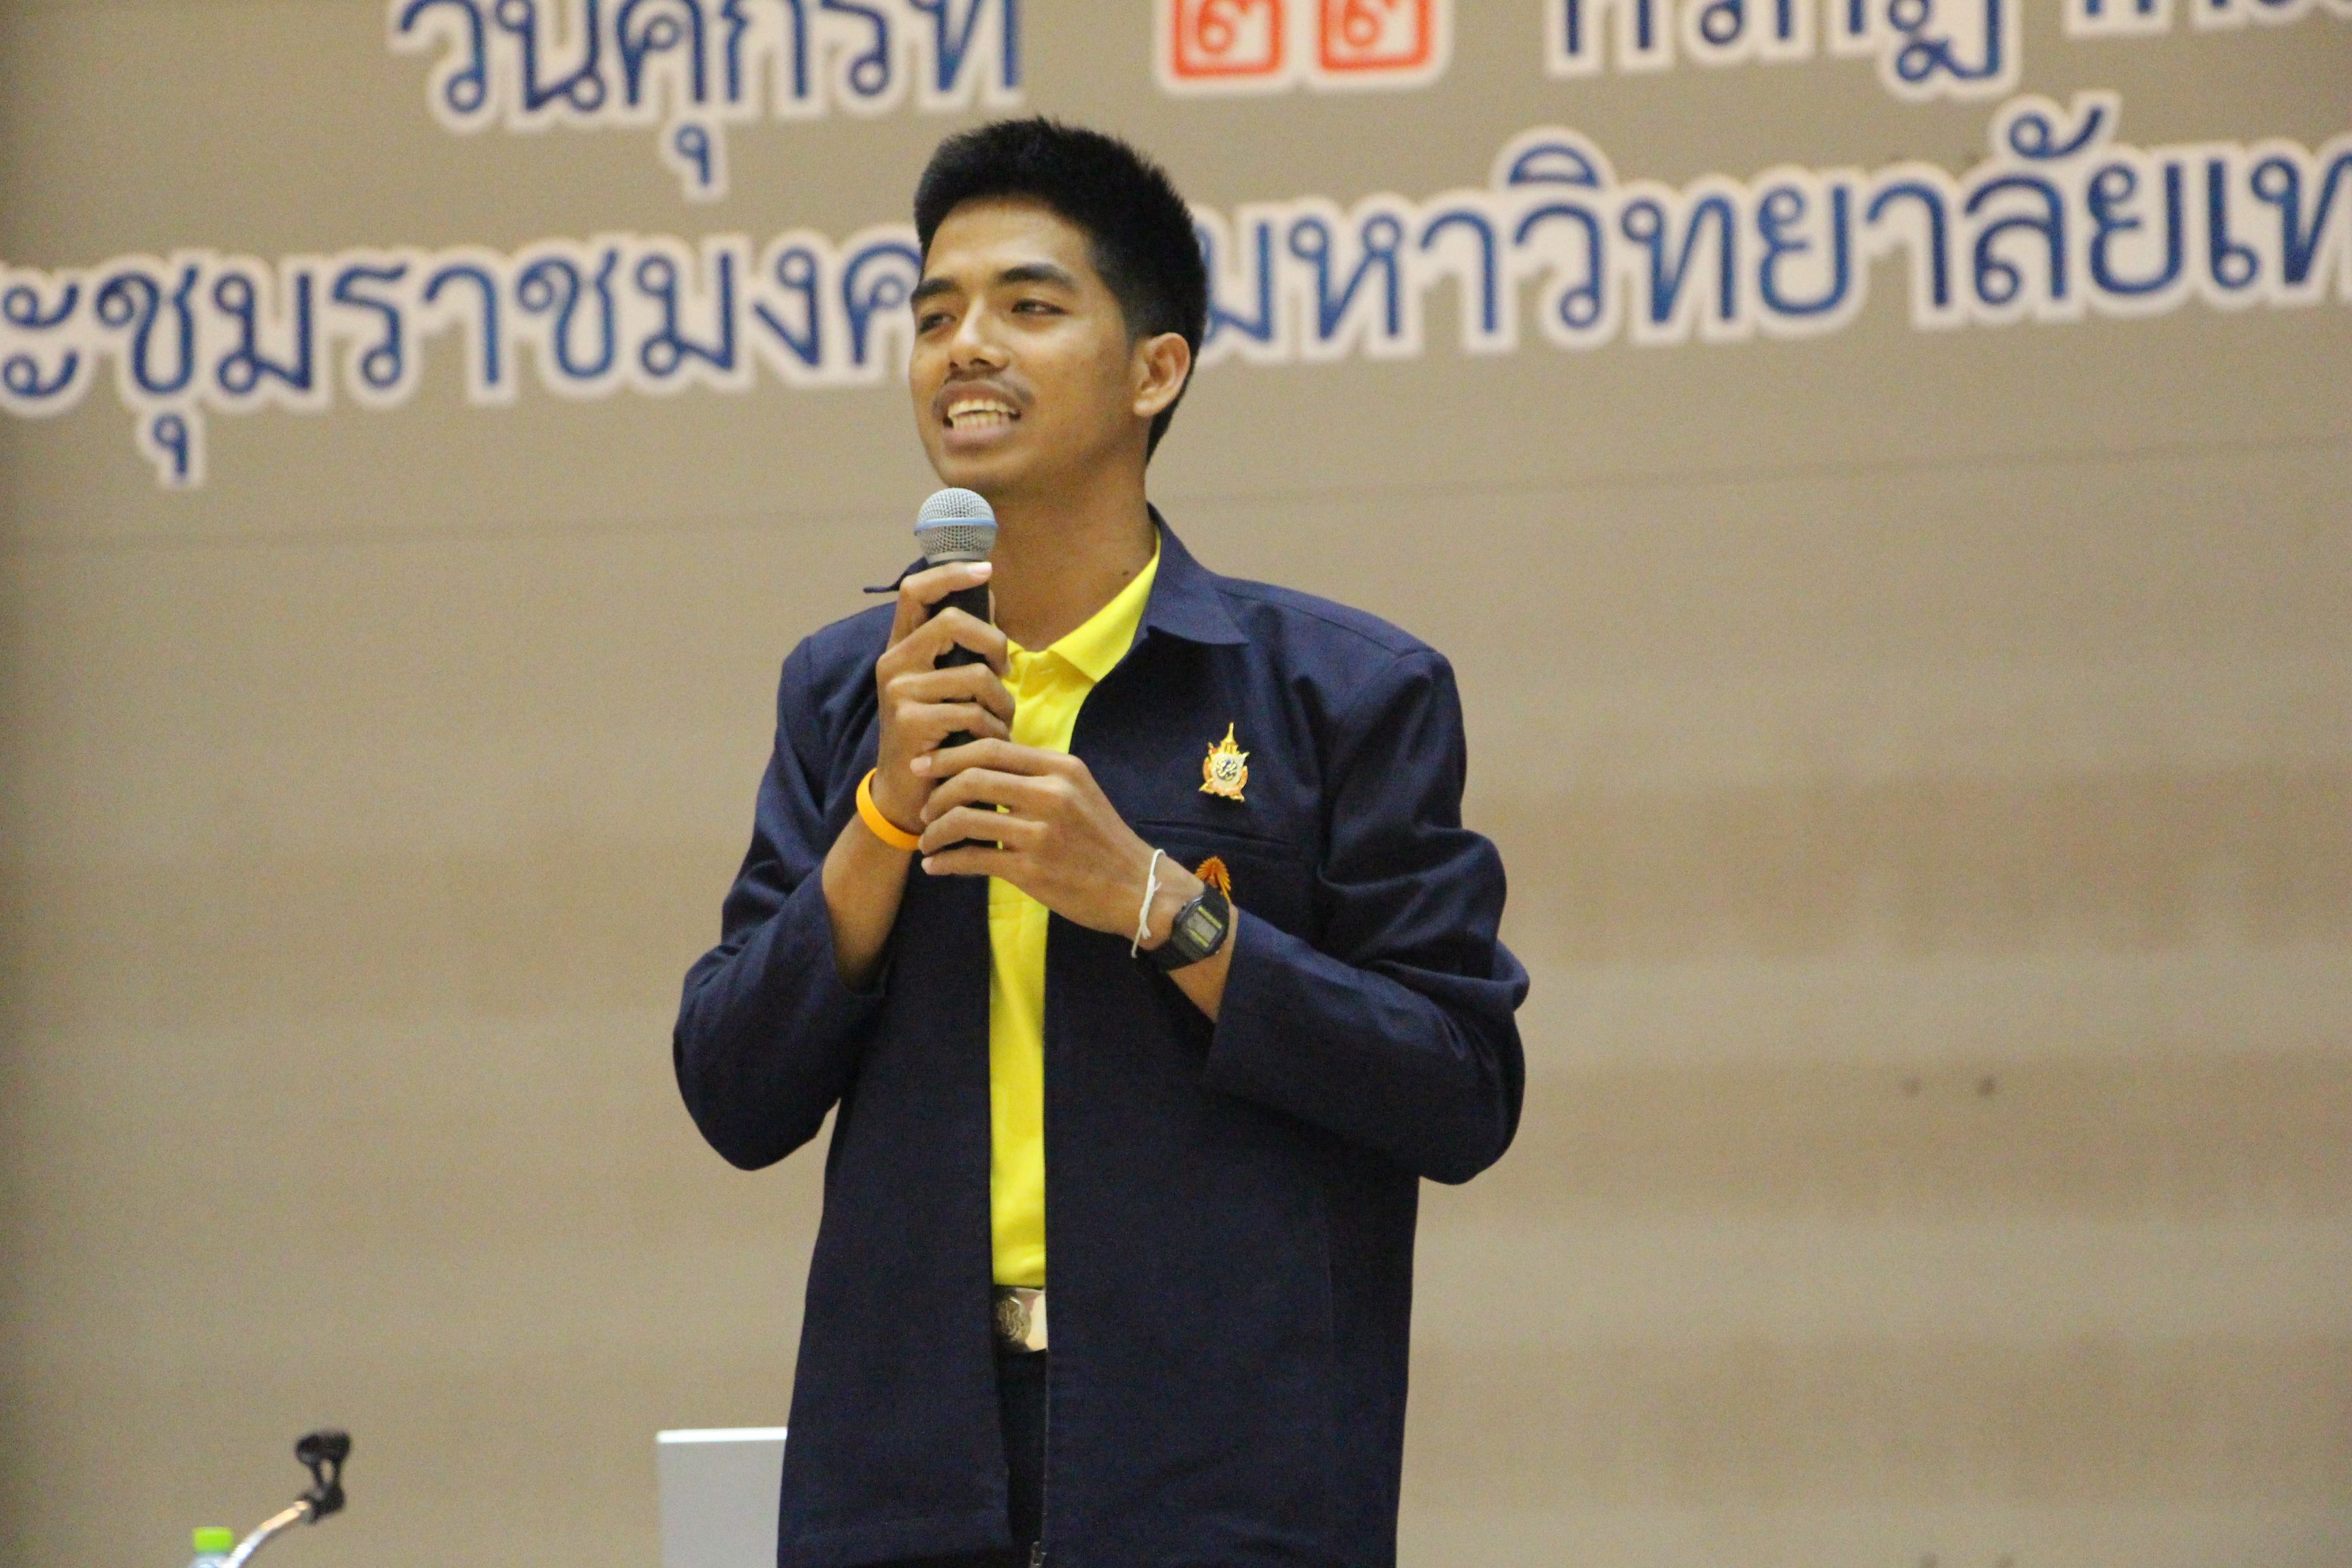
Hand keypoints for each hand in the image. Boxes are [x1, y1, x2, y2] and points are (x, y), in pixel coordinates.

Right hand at [867, 561, 1012, 834]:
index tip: (985, 570)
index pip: (915, 590)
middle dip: (994, 643)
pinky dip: (993, 728)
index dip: (950, 574)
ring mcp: (899, 693)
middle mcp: (892, 664)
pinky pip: (972, 711)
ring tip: (1001, 723)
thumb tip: (989, 596)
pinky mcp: (911, 722)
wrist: (907, 796)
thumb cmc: (936, 739)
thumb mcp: (943, 688)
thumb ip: (960, 649)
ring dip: (1001, 702)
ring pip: (973, 674)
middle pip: (951, 622)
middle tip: (1005, 670)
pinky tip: (991, 743)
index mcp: (900, 648)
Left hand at [914, 739, 1205, 938]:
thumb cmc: (1102, 839)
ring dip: (935, 831)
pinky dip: (946, 863)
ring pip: (965, 819)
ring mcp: (1041, 833)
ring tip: (928, 842)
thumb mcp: (1078, 791)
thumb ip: (1036, 776)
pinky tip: (936, 867)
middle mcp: (1051, 793)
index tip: (924, 766)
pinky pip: (973, 860)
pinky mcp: (1032, 870)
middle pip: (972, 779)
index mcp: (1060, 768)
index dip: (949, 755)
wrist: (1136, 887)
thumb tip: (982, 768)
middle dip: (935, 793)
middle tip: (921, 808)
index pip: (991, 748)